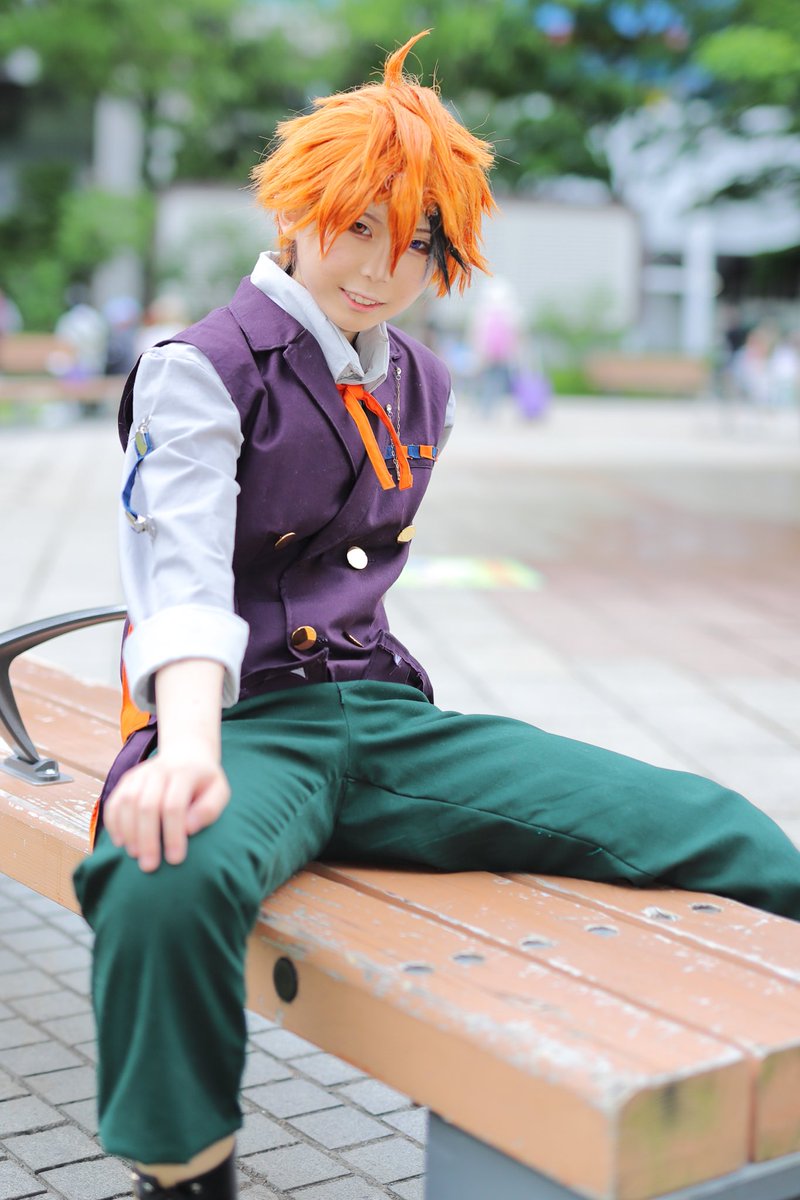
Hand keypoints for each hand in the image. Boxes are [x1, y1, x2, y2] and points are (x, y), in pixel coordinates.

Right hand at [103, 752, 229, 872]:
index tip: (176, 859)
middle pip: (147, 805)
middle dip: (148, 838)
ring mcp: (140, 774)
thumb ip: (209, 809)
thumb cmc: (205, 783)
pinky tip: (120, 842)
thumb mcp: (219, 792)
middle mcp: (159, 770)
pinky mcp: (127, 779)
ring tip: (135, 855)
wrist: (187, 755)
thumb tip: (189, 828)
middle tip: (150, 866)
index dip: (173, 834)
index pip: (174, 806)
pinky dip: (113, 822)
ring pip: (127, 802)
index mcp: (185, 773)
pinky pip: (114, 801)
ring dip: (129, 832)